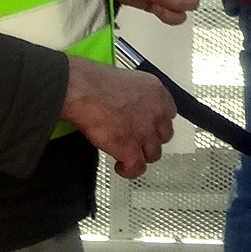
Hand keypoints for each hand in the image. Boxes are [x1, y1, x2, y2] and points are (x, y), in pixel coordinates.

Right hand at [63, 54, 176, 177]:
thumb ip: (136, 96)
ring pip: (154, 154)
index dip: (156, 123)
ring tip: (127, 155)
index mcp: (156, 92)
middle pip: (164, 135)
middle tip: (136, 140)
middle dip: (150, 139)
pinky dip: (129, 170)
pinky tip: (120, 166)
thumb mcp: (125, 80)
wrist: (82, 91)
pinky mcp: (131, 149)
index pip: (169, 113)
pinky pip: (137, 168)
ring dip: (140, 155)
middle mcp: (156, 112)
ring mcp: (145, 132)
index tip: (148, 126)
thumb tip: (130, 107)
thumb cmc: (93, 82)